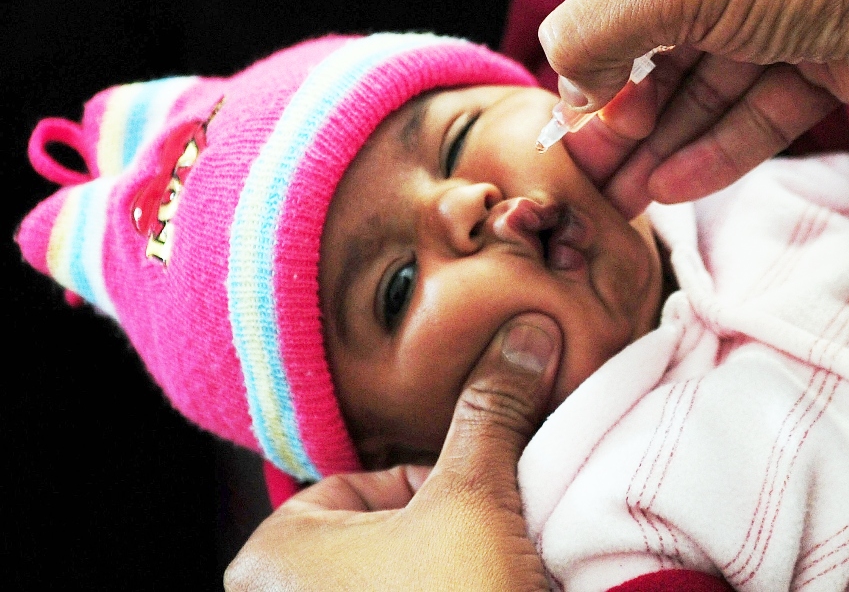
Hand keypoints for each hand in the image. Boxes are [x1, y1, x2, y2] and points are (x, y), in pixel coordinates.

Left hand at [224, 313, 561, 590]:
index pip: (374, 481)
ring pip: (402, 578)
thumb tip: (525, 332)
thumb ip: (490, 411)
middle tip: (485, 564)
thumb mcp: (471, 500)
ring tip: (486, 587)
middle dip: (448, 539)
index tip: (477, 522)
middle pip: (390, 533)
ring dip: (454, 574)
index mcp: (274, 553)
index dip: (441, 490)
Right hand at [540, 0, 848, 216]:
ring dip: (661, 146)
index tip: (575, 116)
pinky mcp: (810, 57)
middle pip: (653, 48)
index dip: (586, 55)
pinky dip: (714, 149)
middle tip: (593, 174)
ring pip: (700, 88)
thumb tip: (566, 87)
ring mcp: (771, 8)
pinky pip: (750, 109)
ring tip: (625, 200)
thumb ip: (592, 28)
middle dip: (623, 118)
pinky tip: (675, 188)